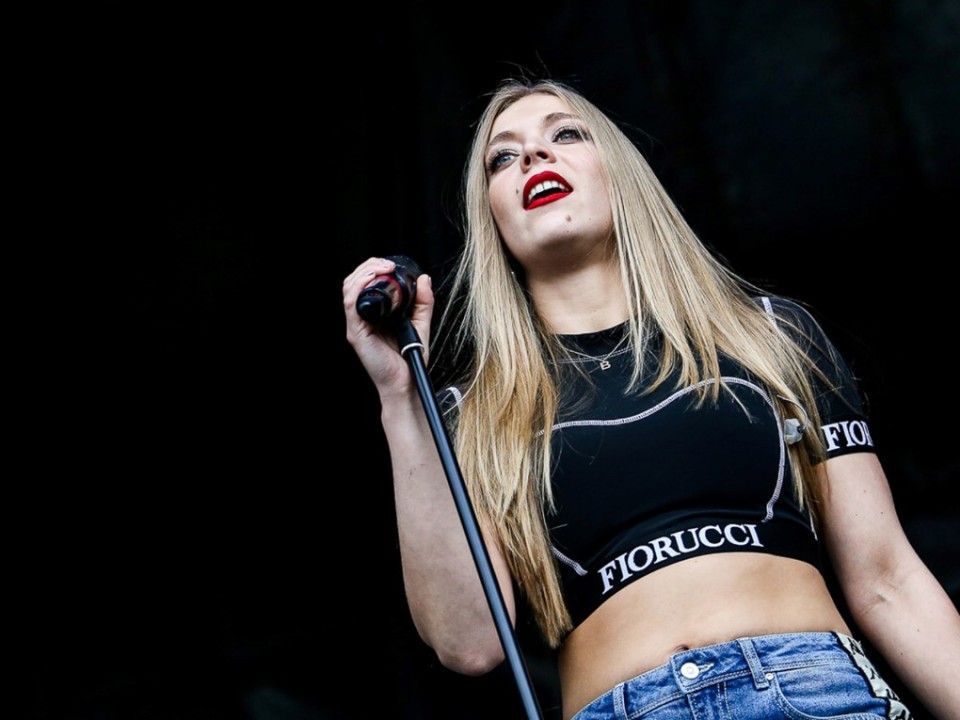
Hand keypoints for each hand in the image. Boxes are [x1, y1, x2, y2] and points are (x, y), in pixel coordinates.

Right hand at [342, 256, 433, 395]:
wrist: (406, 383)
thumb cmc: (409, 359)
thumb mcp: (420, 323)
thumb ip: (423, 302)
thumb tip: (424, 279)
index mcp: (374, 314)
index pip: (364, 283)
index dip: (374, 267)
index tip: (391, 264)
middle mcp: (362, 318)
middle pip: (353, 282)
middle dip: (369, 266)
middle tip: (387, 264)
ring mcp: (356, 325)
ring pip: (349, 289)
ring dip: (364, 272)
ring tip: (382, 268)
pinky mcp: (356, 333)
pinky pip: (351, 305)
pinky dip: (360, 287)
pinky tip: (373, 280)